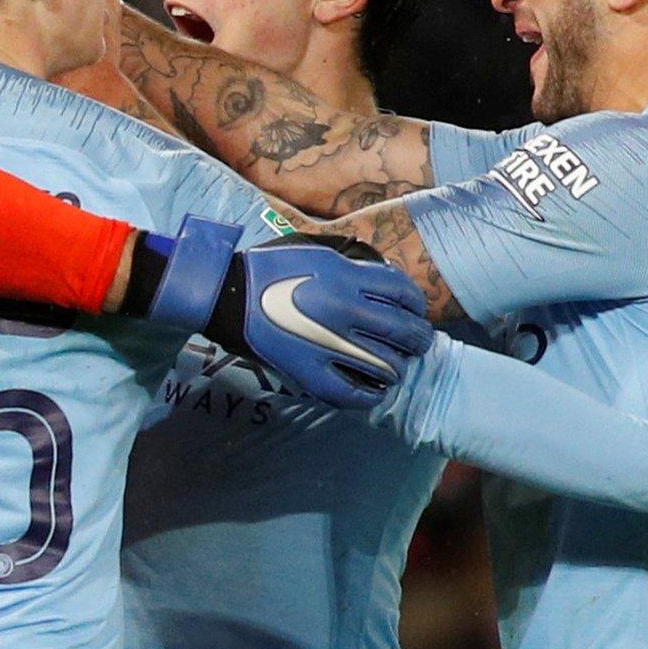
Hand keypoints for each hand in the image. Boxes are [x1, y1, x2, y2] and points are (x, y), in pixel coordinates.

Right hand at [146, 218, 430, 408]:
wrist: (229, 296)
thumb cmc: (272, 269)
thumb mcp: (320, 253)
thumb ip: (355, 266)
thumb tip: (386, 280)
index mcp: (347, 277)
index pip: (404, 293)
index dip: (417, 304)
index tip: (416, 312)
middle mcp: (345, 310)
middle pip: (405, 330)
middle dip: (418, 339)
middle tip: (417, 343)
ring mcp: (329, 345)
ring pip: (387, 365)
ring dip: (397, 367)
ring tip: (394, 368)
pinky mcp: (311, 373)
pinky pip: (354, 394)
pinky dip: (372, 395)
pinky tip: (375, 391)